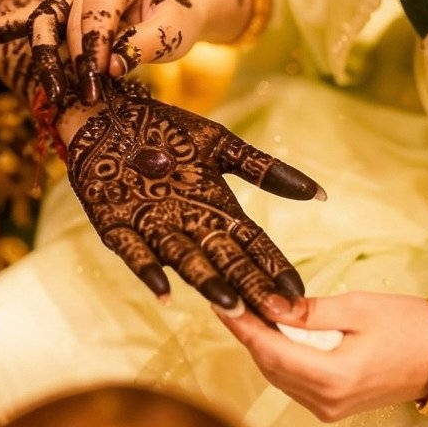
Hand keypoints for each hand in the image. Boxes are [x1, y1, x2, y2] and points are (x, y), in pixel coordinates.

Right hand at [0, 0, 203, 104]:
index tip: (101, 76)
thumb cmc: (177, 17)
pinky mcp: (57, 10)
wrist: (177, 10)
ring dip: (44, 61)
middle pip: (64, 16)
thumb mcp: (176, 30)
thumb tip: (109, 66)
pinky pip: (19, 23)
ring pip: (41, 23)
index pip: (98, 4)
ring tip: (55, 94)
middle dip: (71, 58)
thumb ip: (144, 45)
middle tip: (84, 93)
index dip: (96, 42)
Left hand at [66, 82, 325, 319]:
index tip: (297, 293)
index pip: (251, 242)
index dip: (272, 265)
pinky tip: (163, 291)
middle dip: (248, 285)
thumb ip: (263, 169)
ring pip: (184, 260)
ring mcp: (152, 226)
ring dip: (206, 283)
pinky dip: (148, 270)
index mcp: (215, 208)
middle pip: (224, 259)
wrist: (108, 112)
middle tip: (273, 314)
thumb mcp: (219, 145)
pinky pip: (133, 251)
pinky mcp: (115, 224)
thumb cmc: (165, 129)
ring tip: (230, 305)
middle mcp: (187, 224)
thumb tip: (319, 194)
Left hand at [215, 292, 427, 420]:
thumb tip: (268, 305)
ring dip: (260, 345)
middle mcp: (326, 400)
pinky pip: (293, 380)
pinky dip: (279, 356)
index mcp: (333, 376)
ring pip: (278, 375)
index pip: (270, 351)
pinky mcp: (334, 406)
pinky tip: (272, 332)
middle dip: (246, 333)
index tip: (221, 303)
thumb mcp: (357, 308)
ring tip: (245, 311)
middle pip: (269, 365)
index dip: (242, 327)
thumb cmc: (408, 325)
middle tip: (229, 300)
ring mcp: (329, 408)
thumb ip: (309, 311)